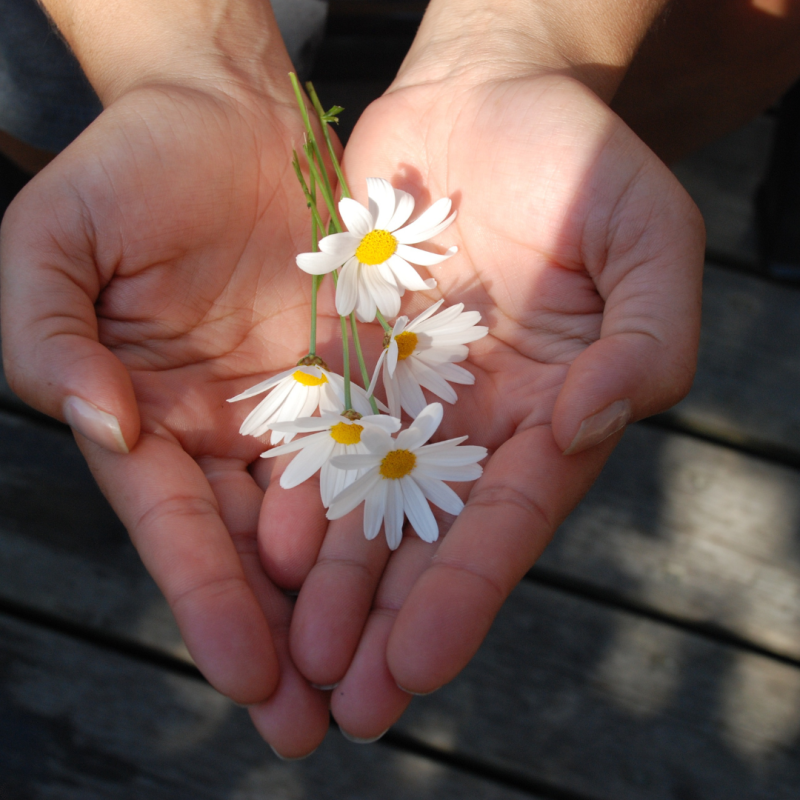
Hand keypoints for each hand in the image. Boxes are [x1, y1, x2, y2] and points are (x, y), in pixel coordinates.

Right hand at [0, 81, 335, 756]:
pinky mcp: (355, 371)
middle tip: (315, 728)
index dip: (208, 604)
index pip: (178, 530)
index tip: (246, 678)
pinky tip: (422, 573)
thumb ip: (51, 340)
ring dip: (347, 600)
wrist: (225, 112)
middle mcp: (225, 428)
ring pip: (324, 519)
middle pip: (254, 550)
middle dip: (282, 639)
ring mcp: (296, 405)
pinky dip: (395, 510)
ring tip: (376, 680)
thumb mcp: (54, 245)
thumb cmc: (129, 169)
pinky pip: (382, 446)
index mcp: (149, 416)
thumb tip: (102, 426)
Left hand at [257, 70, 703, 741]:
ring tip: (297, 659)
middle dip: (390, 621)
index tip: (417, 666)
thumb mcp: (650, 242)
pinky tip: (267, 549)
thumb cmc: (585, 164)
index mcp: (552, 411)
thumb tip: (587, 425)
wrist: (490, 98)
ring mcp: (408, 392)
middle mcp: (475, 420)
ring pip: (365, 502)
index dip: (466, 593)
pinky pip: (318, 429)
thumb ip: (645, 342)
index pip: (507, 519)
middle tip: (346, 705)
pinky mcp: (350, 355)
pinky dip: (295, 488)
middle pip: (429, 536)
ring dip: (334, 583)